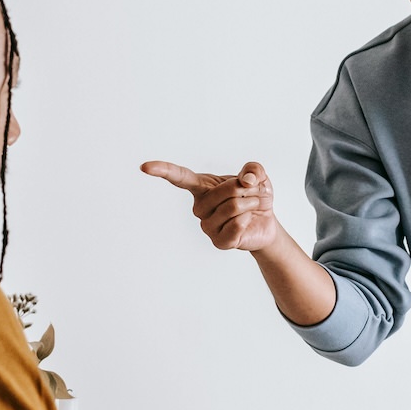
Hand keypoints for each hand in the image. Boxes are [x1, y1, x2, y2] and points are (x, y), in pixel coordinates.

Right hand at [141, 160, 278, 251]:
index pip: (179, 177)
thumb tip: (246, 180)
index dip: (162, 170)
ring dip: (251, 203)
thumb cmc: (254, 196)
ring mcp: (207, 226)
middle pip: (224, 191)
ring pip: (232, 208)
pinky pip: (235, 226)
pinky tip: (248, 221)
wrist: (265, 222)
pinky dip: (248, 219)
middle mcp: (199, 207)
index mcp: (201, 187)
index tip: (145, 167)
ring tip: (253, 205)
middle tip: (253, 192)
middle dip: (246, 189)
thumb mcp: (257, 176)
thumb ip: (253, 170)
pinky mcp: (219, 242)